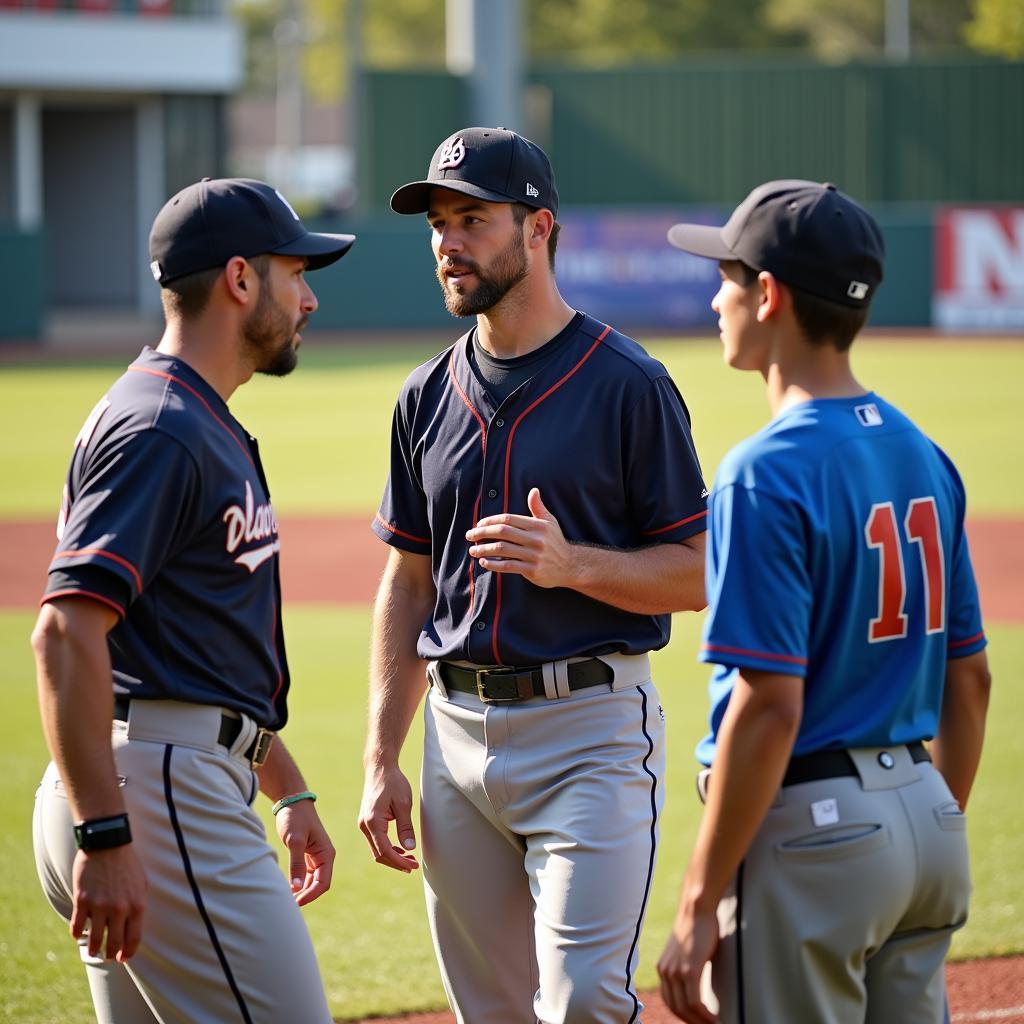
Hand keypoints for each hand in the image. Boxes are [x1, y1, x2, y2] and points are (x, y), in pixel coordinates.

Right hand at [70, 844, 146, 962]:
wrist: (107, 843)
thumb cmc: (127, 863)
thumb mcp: (141, 883)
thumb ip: (137, 905)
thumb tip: (133, 927)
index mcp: (137, 904)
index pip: (134, 938)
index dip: (129, 952)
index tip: (124, 959)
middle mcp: (119, 908)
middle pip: (114, 943)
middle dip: (111, 955)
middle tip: (108, 957)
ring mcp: (100, 905)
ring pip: (95, 939)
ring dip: (94, 949)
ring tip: (93, 951)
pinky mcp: (82, 900)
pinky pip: (77, 926)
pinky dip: (77, 934)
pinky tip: (79, 935)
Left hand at [274, 799, 335, 906]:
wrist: (292, 801)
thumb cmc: (295, 818)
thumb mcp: (295, 841)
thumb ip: (296, 864)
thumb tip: (296, 888)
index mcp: (326, 854)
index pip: (323, 883)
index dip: (310, 895)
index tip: (295, 903)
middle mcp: (324, 858)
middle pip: (318, 885)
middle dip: (305, 896)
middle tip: (288, 905)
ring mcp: (316, 858)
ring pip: (312, 882)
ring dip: (301, 892)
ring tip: (286, 899)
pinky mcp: (307, 856)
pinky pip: (305, 875)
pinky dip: (298, 884)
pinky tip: (287, 889)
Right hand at [358, 765, 418, 872]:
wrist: (379, 768)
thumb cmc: (393, 782)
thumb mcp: (404, 803)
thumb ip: (405, 827)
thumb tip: (409, 848)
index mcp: (373, 821)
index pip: (385, 850)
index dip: (399, 861)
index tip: (413, 867)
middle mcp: (364, 825)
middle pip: (379, 854)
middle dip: (396, 863)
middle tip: (413, 866)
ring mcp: (363, 824)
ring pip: (376, 850)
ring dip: (392, 857)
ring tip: (409, 860)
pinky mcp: (366, 822)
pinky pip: (376, 842)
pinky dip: (387, 849)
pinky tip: (401, 850)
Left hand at [466, 487, 572, 587]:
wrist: (571, 565)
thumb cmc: (555, 542)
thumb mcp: (550, 522)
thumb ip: (538, 507)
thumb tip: (534, 491)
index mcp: (537, 525)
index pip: (508, 519)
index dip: (490, 521)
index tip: (479, 525)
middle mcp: (536, 539)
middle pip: (502, 532)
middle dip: (482, 533)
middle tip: (469, 536)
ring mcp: (534, 555)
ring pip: (502, 550)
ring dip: (484, 550)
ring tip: (473, 550)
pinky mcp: (532, 570)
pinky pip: (508, 566)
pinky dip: (493, 564)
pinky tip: (484, 563)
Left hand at [657, 903, 719, 1022]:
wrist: (697, 909)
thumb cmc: (697, 927)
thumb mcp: (686, 951)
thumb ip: (685, 967)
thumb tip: (694, 982)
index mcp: (663, 968)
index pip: (669, 1001)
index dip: (683, 1015)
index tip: (697, 1020)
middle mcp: (665, 971)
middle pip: (676, 1008)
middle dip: (692, 1021)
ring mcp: (676, 971)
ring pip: (686, 1008)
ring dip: (700, 1022)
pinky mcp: (689, 970)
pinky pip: (695, 1002)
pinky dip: (705, 1015)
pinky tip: (716, 1018)